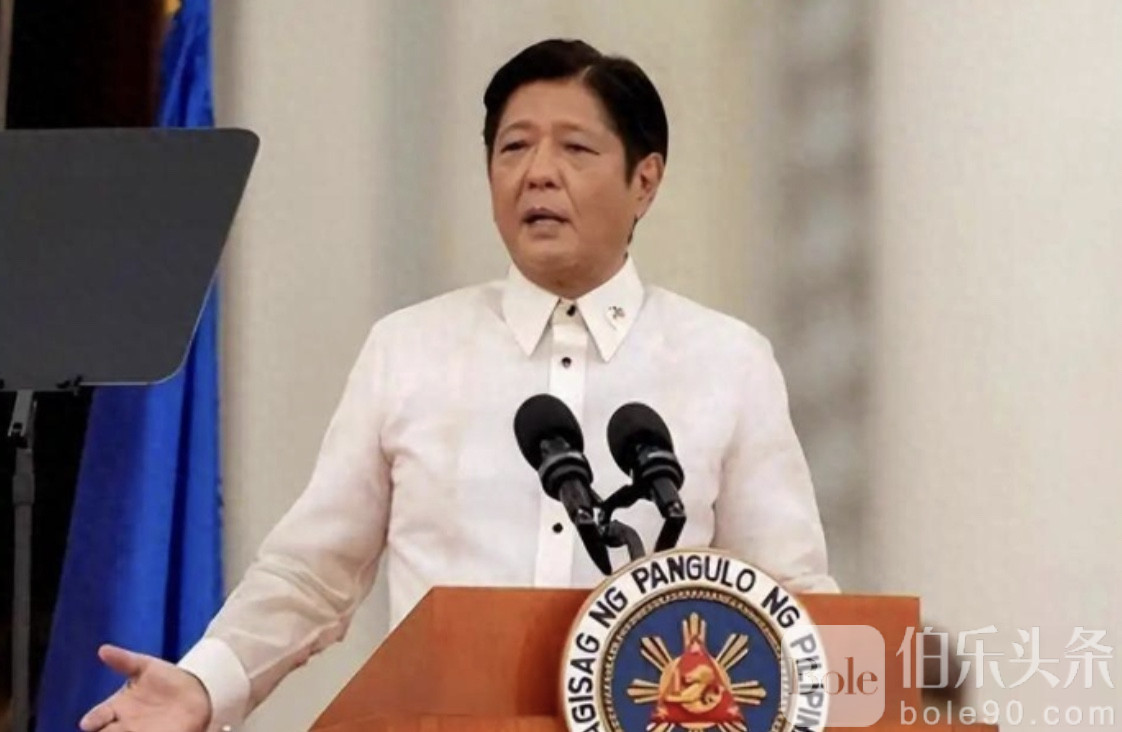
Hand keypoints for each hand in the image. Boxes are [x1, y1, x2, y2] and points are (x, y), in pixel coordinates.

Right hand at [79, 644, 211, 731]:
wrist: (196, 690)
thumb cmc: (165, 679)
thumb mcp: (146, 666)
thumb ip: (124, 660)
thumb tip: (103, 649)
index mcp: (116, 709)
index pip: (97, 718)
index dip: (93, 720)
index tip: (88, 723)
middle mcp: (124, 726)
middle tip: (107, 731)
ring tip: (129, 731)